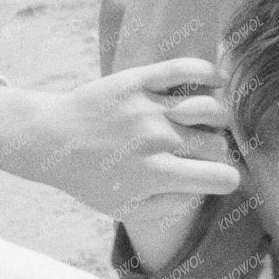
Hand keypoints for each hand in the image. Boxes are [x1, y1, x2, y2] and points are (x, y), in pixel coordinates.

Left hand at [0, 60, 242, 217]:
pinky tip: (213, 80)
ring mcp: (149, 108)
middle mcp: (157, 140)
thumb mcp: (123, 208)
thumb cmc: (88, 179)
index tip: (218, 178)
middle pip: (218, 143)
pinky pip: (184, 69)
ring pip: (210, 108)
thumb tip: (200, 193)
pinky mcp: (139, 80)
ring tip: (204, 120)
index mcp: (156, 175)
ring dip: (216, 116)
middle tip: (202, 151)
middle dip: (218, 150)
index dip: (227, 180)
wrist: (50, 139)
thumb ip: (166, 206)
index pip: (219, 177)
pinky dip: (207, 72)